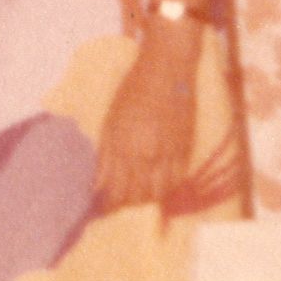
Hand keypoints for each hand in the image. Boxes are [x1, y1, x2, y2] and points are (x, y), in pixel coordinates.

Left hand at [97, 21, 199, 207]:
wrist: (168, 70)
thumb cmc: (133, 90)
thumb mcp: (111, 119)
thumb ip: (107, 151)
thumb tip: (100, 178)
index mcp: (120, 143)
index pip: (110, 186)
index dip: (103, 202)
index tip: (95, 209)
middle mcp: (143, 153)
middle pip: (133, 195)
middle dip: (120, 206)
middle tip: (112, 209)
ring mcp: (166, 154)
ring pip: (155, 194)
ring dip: (142, 202)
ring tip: (132, 202)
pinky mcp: (185, 151)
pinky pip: (174, 183)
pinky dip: (163, 192)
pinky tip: (155, 192)